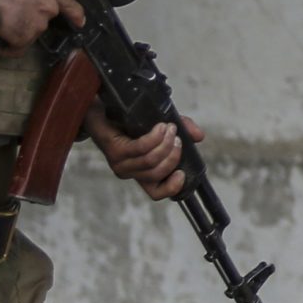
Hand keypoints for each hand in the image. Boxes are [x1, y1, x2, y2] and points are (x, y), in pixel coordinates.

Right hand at [0, 0, 84, 52]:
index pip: (68, 3)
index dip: (75, 14)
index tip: (79, 23)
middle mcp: (49, 8)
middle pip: (43, 17)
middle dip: (30, 17)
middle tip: (12, 13)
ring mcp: (38, 25)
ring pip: (30, 32)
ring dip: (18, 30)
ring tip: (0, 23)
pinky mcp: (23, 38)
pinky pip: (17, 48)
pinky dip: (9, 49)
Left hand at [85, 108, 204, 199]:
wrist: (102, 109)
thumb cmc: (131, 121)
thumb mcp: (161, 128)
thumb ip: (182, 131)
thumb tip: (200, 136)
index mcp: (141, 172)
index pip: (155, 192)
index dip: (171, 188)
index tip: (182, 173)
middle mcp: (130, 172)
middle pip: (157, 173)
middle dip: (173, 155)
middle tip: (177, 136)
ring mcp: (120, 163)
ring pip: (150, 161)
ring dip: (165, 143)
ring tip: (170, 127)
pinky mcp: (115, 151)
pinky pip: (141, 148)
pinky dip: (155, 137)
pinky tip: (160, 127)